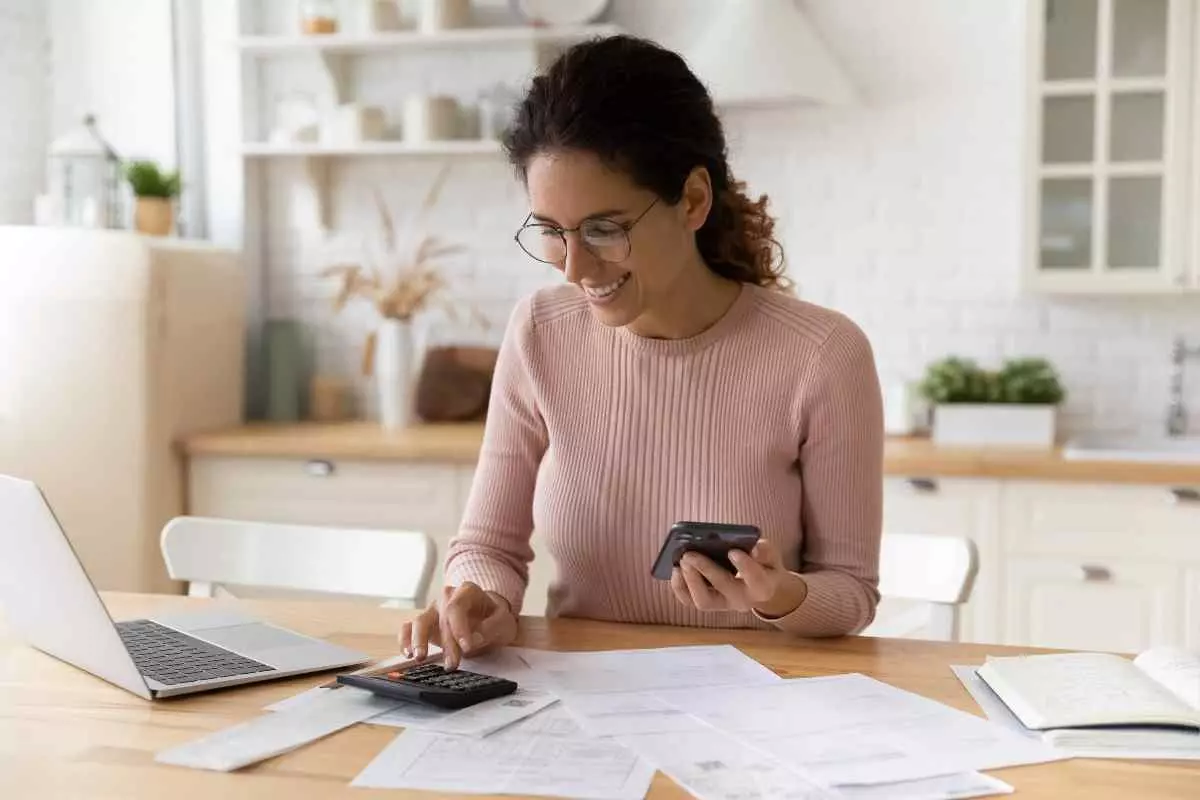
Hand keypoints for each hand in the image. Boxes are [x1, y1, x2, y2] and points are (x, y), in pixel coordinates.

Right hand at [399, 581, 518, 669]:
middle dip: (447, 644)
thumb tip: (474, 639)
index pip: (457, 607)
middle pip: (441, 618)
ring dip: (419, 641)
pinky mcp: (425, 624)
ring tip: (420, 658)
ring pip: (419, 621)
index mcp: (467, 591)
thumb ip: (492, 628)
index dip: (459, 628)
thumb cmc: (495, 617)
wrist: (489, 618)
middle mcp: (446, 598)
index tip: (466, 647)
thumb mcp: (504, 621)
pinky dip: (405, 640)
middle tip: (452, 664)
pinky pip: (407, 628)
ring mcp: (433, 610)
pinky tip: (408, 654)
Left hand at [670, 539, 807, 617]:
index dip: (745, 566)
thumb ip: (765, 552)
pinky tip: (675, 569)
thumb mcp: (771, 557)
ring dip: (690, 580)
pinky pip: (689, 601)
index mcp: (762, 587)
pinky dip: (679, 586)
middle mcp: (742, 600)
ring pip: (703, 601)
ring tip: (681, 561)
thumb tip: (754, 548)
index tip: (733, 551)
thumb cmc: (764, 567)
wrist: (760, 589)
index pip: (756, 580)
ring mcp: (723, 605)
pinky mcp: (708, 604)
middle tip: (690, 554)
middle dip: (706, 570)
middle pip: (724, 588)